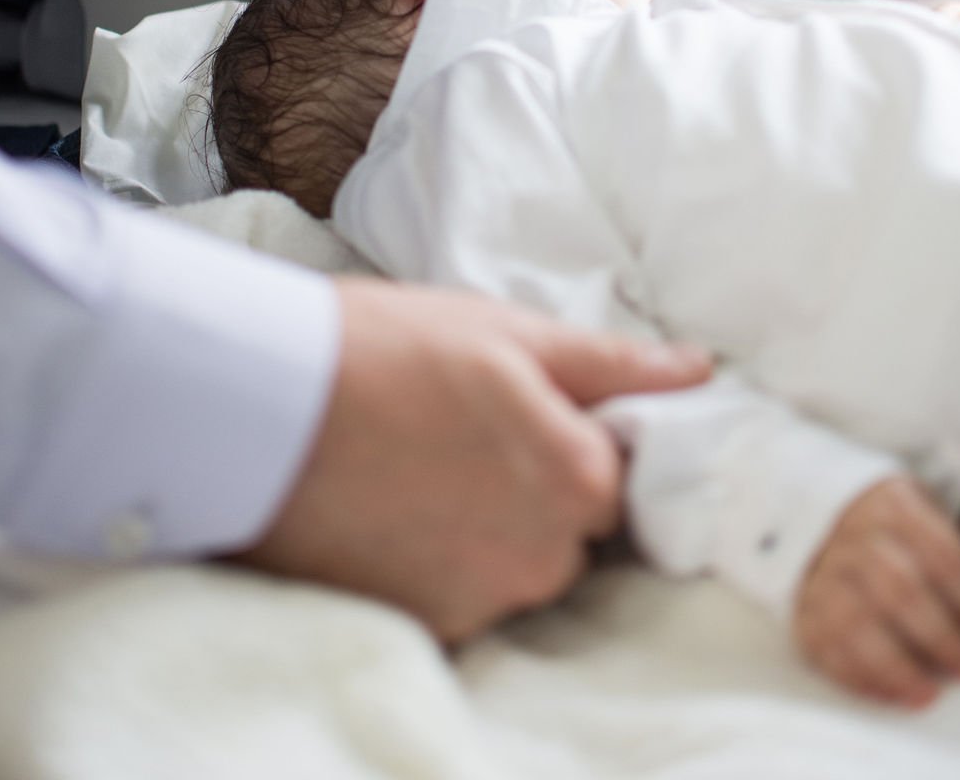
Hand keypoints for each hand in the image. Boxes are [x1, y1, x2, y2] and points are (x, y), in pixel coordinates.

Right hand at [235, 279, 709, 641]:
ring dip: (485, 528)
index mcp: (579, 480)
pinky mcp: (419, 626)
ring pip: (513, 567)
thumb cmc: (386, 348)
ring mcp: (479, 600)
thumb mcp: (508, 333)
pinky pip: (458, 597)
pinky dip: (435, 561)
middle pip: (570, 533)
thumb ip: (613, 365)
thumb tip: (700, 370)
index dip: (574, 443)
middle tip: (462, 434)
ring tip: (419, 465)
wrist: (259, 402)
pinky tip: (393, 506)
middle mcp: (543, 558)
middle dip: (532, 489)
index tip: (524, 417)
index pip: (618, 480)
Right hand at [794, 475, 959, 705]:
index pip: (937, 551)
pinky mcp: (801, 606)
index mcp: (890, 505)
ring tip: (926, 693)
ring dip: (896, 665)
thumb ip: (947, 558)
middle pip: (897, 587)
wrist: (822, 520)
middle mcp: (850, 534)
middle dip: (938, 634)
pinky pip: (823, 645)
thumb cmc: (890, 533)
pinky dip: (857, 676)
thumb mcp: (919, 515)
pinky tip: (888, 693)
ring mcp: (820, 570)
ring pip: (855, 621)